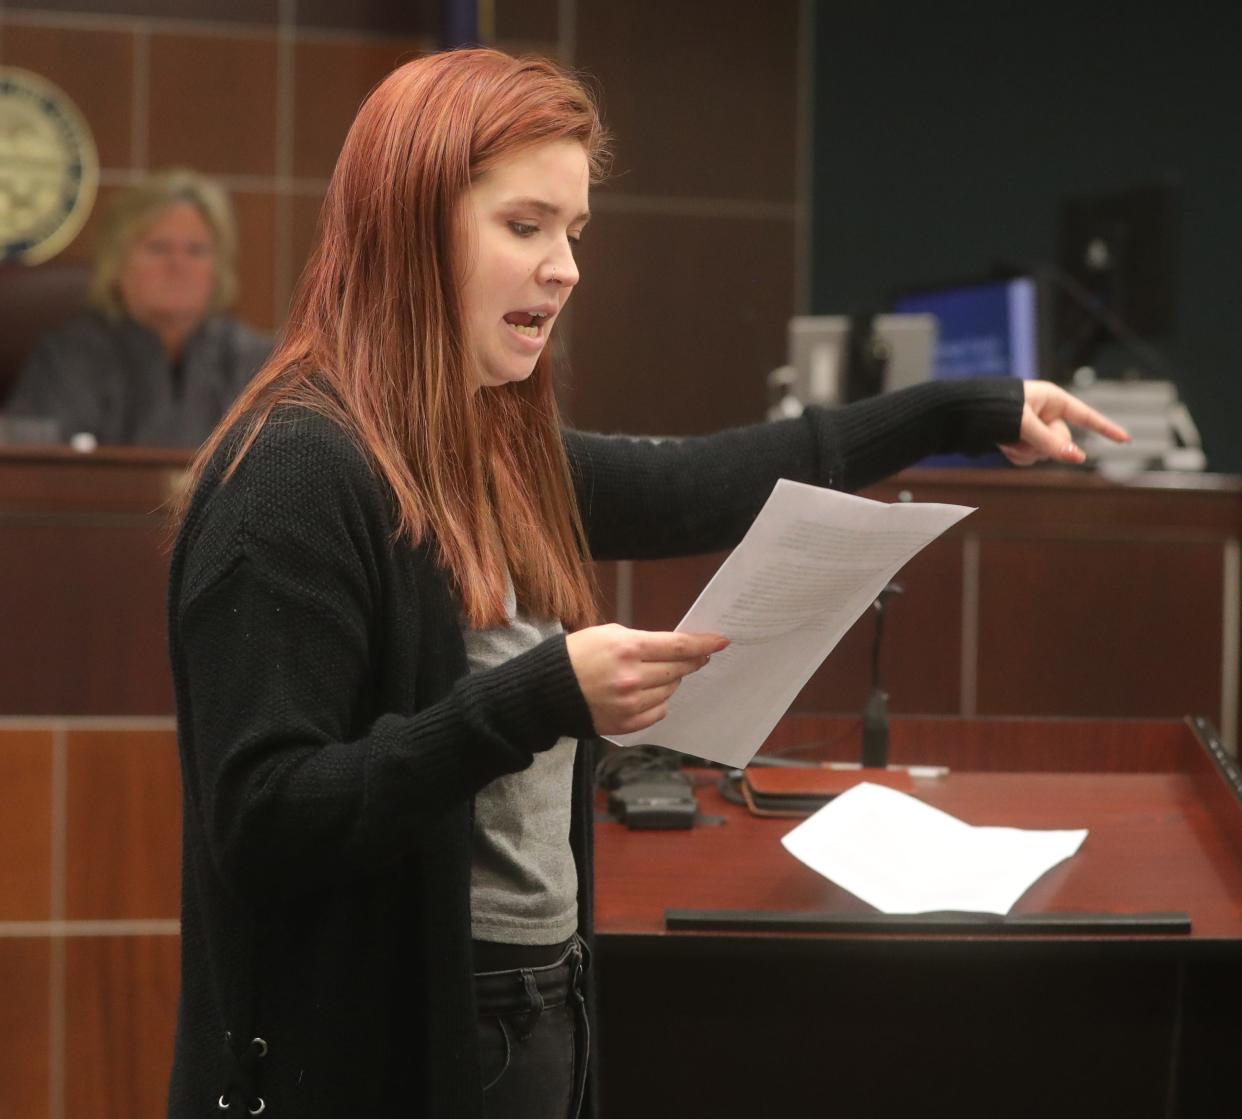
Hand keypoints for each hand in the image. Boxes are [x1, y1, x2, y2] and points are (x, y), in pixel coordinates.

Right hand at [565, 623, 728, 734]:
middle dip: (691, 661)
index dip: (703, 643)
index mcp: (627, 648)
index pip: (677, 646)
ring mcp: (630, 704)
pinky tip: (647, 692)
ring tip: (659, 674)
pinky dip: (658, 701)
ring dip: (672, 681)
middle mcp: (632, 678)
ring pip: (670, 691)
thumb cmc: (576, 656)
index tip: (720, 642)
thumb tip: (674, 647)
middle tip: (698, 657)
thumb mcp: (607, 634)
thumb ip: (642, 641)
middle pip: (678, 670)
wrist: (546, 692)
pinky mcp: (626, 724)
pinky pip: (658, 712)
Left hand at [999, 380, 1131, 466]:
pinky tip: (1002, 445)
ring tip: (1007, 439)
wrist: (963, 411)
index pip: (1087, 416)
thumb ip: (1050, 441)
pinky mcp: (1021, 440)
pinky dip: (1016, 455)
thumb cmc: (995, 406)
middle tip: (1022, 437)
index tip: (1126, 440)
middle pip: (1062, 441)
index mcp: (1053, 399)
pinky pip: (1029, 457)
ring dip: (1026, 451)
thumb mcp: (1024, 423)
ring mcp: (1034, 429)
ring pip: (1044, 453)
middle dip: (1044, 444)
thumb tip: (1077, 458)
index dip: (1106, 429)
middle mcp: (1046, 414)